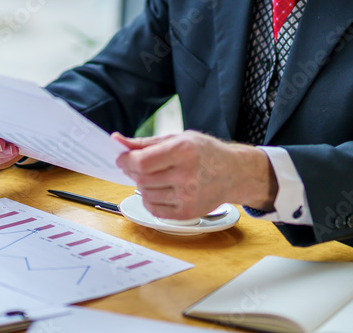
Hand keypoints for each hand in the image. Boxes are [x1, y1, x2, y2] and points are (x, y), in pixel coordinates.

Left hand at [113, 130, 276, 219]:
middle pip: (142, 178)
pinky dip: (150, 199)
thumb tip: (117, 141)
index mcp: (184, 151)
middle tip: (138, 165)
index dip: (126, 160)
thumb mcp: (178, 138)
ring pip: (145, 193)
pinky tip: (160, 189)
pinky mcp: (187, 213)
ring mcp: (188, 197)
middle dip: (133, 171)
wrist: (234, 173)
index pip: (142, 161)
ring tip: (156, 176)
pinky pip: (154, 209)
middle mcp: (187, 176)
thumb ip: (145, 142)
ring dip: (142, 184)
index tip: (122, 158)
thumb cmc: (206, 153)